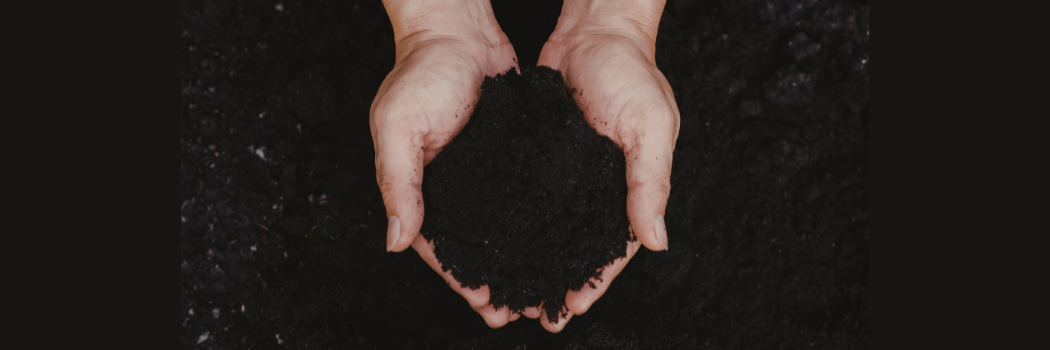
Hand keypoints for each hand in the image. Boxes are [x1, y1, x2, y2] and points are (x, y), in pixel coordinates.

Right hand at [370, 0, 521, 327]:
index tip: (488, 306)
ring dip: (517, 257)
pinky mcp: (508, 155)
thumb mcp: (398, 127)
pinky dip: (534, 221)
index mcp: (419, 188)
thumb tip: (395, 241)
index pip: (440, 246)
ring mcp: (481, 172)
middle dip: (495, 280)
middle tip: (521, 310)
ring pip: (500, 227)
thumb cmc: (419, 73)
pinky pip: (521, 196)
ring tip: (540, 286)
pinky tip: (554, 240)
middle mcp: (451, 187)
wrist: (456, 29)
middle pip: (473, 246)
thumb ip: (398, 182)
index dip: (462, 279)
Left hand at [535, 0, 679, 331]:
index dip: (596, 278)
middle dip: (560, 278)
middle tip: (536, 311)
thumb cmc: (631, 72)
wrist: (594, 28)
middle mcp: (600, 185)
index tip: (573, 307)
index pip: (614, 245)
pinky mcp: (541, 153)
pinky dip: (518, 220)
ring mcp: (569, 171)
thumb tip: (657, 243)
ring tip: (513, 287)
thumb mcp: (650, 126)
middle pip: (579, 243)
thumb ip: (650, 184)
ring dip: (536, 256)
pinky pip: (530, 195)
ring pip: (552, 226)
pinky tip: (498, 240)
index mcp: (631, 185)